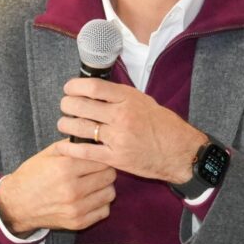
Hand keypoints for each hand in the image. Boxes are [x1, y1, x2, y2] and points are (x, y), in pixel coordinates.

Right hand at [0, 140, 115, 235]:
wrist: (16, 204)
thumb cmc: (32, 175)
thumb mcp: (49, 153)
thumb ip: (72, 144)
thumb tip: (94, 137)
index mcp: (66, 168)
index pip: (102, 159)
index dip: (102, 156)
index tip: (99, 157)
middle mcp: (72, 189)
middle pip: (109, 175)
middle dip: (105, 170)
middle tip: (97, 170)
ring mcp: (76, 208)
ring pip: (110, 193)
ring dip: (105, 187)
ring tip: (94, 184)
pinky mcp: (78, 223)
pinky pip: (105, 211)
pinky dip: (101, 204)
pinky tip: (91, 198)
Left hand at [57, 78, 206, 183]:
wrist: (180, 152)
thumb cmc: (163, 125)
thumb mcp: (144, 101)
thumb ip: (120, 97)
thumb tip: (96, 91)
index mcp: (129, 98)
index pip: (93, 87)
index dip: (75, 86)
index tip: (69, 88)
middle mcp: (122, 116)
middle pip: (82, 106)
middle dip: (67, 105)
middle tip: (64, 106)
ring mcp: (118, 137)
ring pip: (81, 128)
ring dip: (66, 125)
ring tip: (64, 124)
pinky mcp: (116, 157)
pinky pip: (86, 152)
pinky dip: (70, 148)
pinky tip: (63, 145)